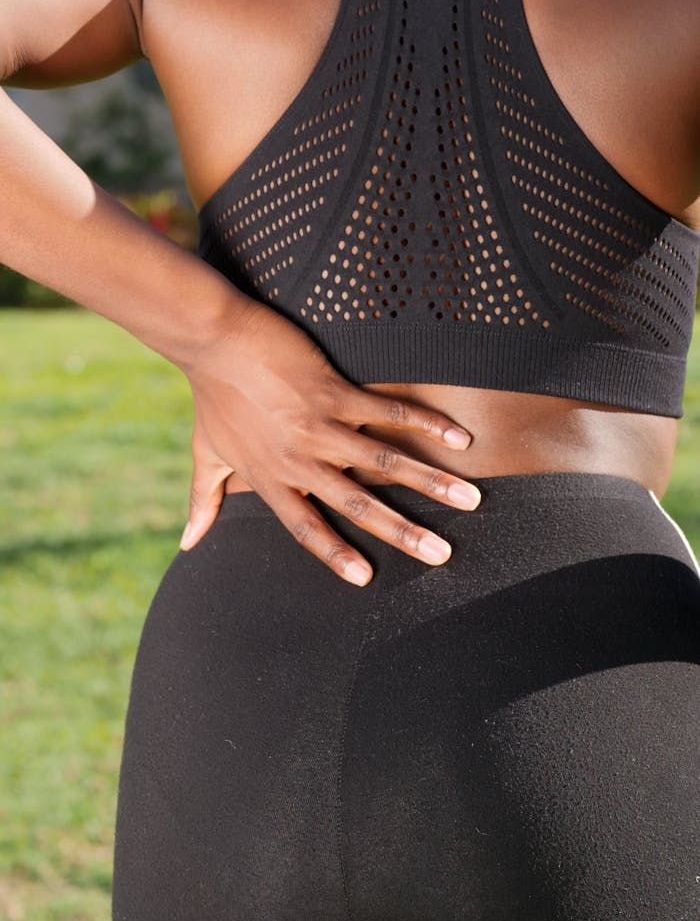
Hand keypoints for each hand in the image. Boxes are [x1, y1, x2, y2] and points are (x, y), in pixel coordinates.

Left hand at [180, 298, 480, 584]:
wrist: (214, 341)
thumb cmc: (211, 396)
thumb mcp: (204, 453)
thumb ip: (203, 500)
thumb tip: (187, 542)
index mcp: (270, 479)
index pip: (306, 528)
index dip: (335, 555)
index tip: (366, 580)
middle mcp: (298, 459)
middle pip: (358, 504)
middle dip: (403, 532)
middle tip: (442, 555)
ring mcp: (318, 426)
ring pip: (383, 462)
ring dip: (430, 481)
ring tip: (469, 498)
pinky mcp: (333, 391)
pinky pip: (388, 413)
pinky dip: (425, 424)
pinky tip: (458, 437)